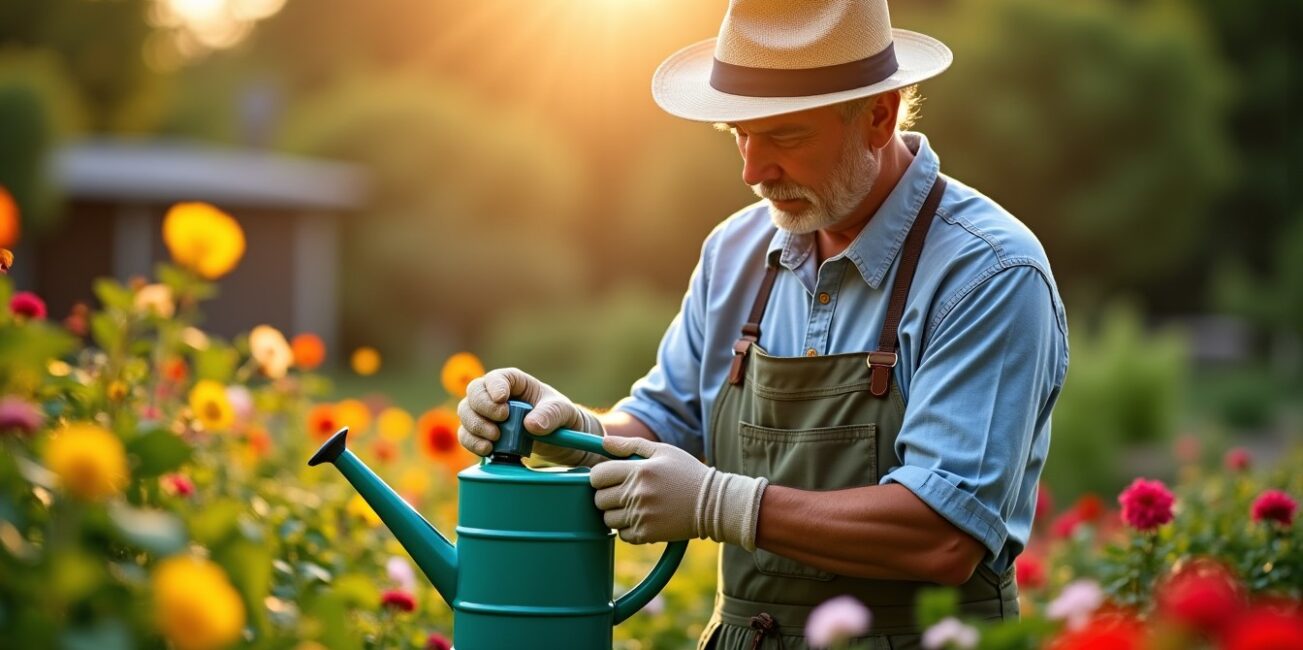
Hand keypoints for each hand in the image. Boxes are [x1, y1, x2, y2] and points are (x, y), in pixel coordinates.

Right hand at [456, 367, 605, 465]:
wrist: (559, 441)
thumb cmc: (561, 418)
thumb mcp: (564, 412)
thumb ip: (551, 414)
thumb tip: (531, 425)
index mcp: (516, 383)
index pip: (498, 377)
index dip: (495, 385)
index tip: (502, 399)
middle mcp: (496, 395)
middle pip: (475, 392)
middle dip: (483, 407)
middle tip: (501, 419)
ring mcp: (487, 415)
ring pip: (466, 413)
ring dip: (475, 426)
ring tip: (495, 438)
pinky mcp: (483, 434)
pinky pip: (466, 435)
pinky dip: (472, 442)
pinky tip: (487, 449)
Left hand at [590, 436, 768, 549]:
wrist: (712, 504)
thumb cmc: (687, 473)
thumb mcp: (663, 451)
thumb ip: (630, 445)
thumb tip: (603, 443)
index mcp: (639, 470)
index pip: (597, 476)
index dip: (599, 477)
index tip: (609, 477)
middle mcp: (637, 494)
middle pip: (599, 499)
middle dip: (606, 495)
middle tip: (622, 492)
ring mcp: (641, 516)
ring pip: (607, 519)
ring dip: (616, 513)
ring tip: (634, 506)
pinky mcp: (647, 534)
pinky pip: (622, 534)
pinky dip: (628, 528)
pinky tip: (643, 518)